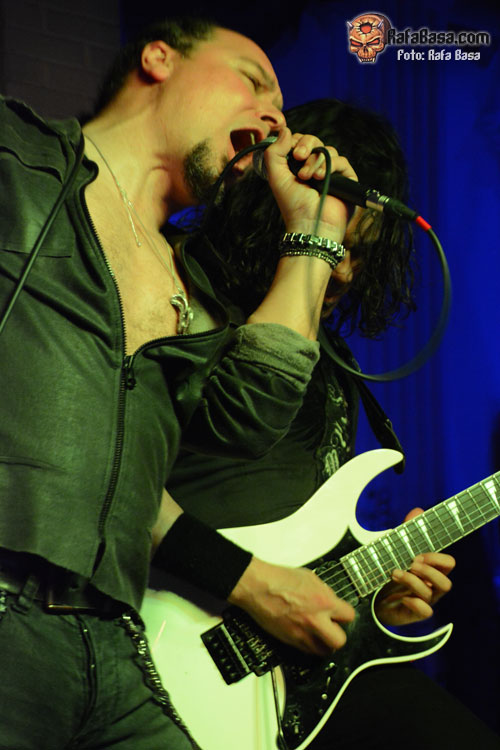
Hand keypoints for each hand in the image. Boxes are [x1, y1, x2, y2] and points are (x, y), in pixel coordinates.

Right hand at [228, 557, 354, 655]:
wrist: (257, 586)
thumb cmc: (279, 579)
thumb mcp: (310, 578)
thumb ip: (324, 592)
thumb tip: (331, 602)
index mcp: (323, 602)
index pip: (349, 616)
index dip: (344, 614)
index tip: (340, 613)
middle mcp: (315, 621)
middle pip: (340, 642)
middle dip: (338, 635)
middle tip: (332, 628)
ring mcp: (301, 633)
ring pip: (323, 651)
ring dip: (323, 643)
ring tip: (318, 633)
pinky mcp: (289, 640)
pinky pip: (306, 650)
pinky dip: (308, 644)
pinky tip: (304, 633)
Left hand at [262, 128, 357, 241]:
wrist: (310, 224)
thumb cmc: (293, 205)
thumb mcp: (276, 177)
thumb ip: (274, 152)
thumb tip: (286, 130)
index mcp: (299, 165)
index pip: (300, 141)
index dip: (296, 142)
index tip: (291, 153)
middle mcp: (315, 167)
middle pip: (314, 140)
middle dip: (306, 145)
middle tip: (298, 157)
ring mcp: (332, 172)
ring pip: (327, 149)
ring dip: (315, 161)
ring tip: (308, 178)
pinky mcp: (346, 178)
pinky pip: (341, 160)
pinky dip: (330, 165)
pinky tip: (320, 178)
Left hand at [375, 508, 455, 626]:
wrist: (375, 598)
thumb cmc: (393, 571)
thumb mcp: (398, 550)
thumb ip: (407, 532)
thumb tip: (418, 510)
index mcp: (432, 570)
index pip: (449, 564)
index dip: (437, 558)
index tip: (418, 554)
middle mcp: (432, 587)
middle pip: (446, 583)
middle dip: (428, 572)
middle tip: (410, 563)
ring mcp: (425, 602)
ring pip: (432, 595)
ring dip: (413, 582)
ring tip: (394, 573)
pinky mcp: (415, 613)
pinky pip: (425, 612)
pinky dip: (414, 603)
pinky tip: (402, 597)